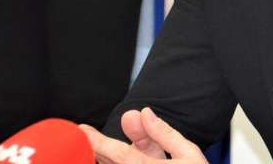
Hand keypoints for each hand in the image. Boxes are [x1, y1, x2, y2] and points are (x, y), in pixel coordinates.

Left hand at [80, 107, 208, 163]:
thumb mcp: (189, 154)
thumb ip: (165, 134)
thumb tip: (145, 114)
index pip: (121, 156)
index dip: (100, 143)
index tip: (83, 131)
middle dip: (99, 149)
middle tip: (86, 135)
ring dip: (108, 157)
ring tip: (100, 145)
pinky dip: (117, 161)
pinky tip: (112, 155)